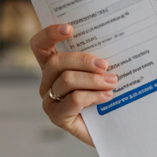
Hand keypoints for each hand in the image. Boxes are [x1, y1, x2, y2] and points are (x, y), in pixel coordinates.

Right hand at [30, 24, 118, 146]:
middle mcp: (48, 82)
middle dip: (83, 60)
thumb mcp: (103, 72)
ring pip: (66, 80)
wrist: (116, 128)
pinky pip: (74, 100)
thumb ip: (98, 59)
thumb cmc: (109, 96)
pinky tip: (107, 96)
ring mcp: (50, 100)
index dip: (49, 34)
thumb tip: (108, 42)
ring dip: (93, 80)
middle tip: (105, 65)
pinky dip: (93, 96)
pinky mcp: (58, 117)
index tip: (70, 29)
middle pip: (56, 62)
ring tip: (113, 82)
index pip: (40, 46)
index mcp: (55, 66)